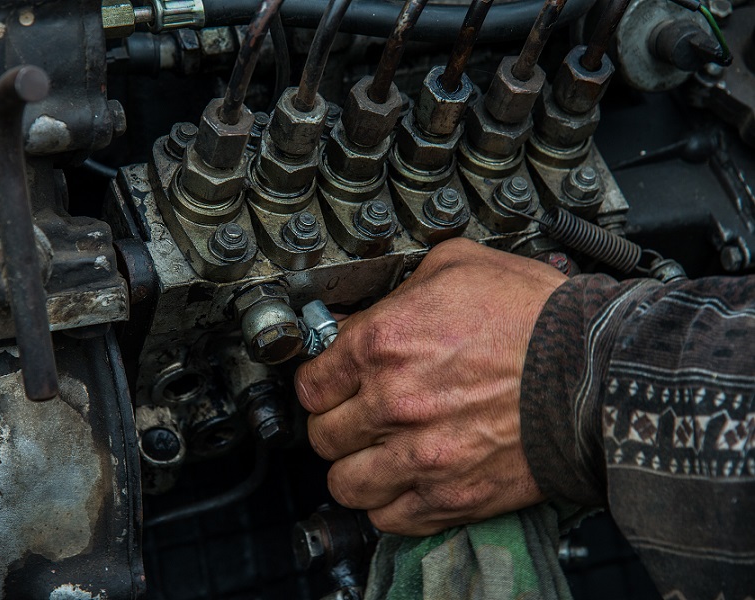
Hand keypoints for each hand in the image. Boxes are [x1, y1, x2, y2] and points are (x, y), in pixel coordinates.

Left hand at [295, 238, 567, 535]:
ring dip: (355, 470)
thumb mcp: (459, 264)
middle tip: (355, 419)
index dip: (320, 384)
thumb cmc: (537, 318)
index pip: (311, 383)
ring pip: (345, 483)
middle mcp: (389, 402)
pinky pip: (389, 518)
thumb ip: (403, 287)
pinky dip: (389, 504)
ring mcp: (418, 455)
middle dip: (335, 425)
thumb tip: (378, 307)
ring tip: (374, 457)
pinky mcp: (450, 496)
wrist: (598, 372)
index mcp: (382, 344)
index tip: (331, 386)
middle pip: (322, 435)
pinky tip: (404, 482)